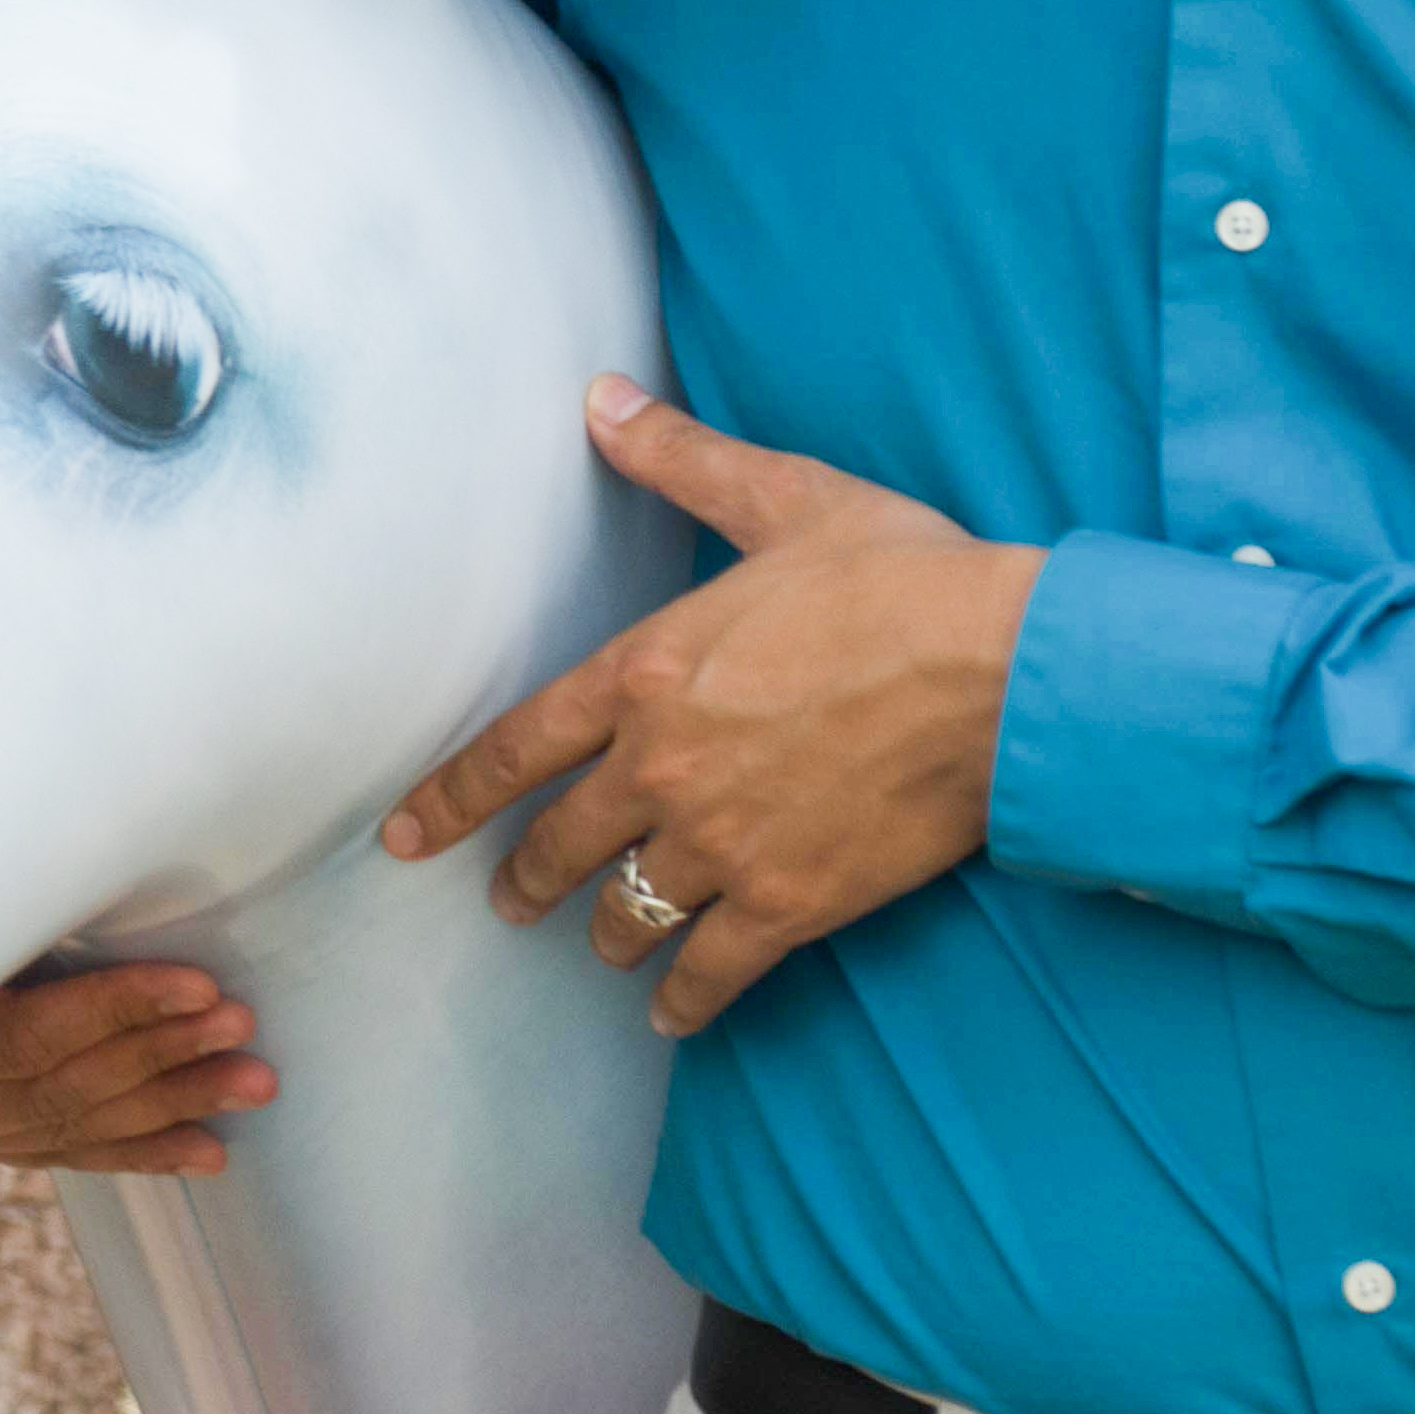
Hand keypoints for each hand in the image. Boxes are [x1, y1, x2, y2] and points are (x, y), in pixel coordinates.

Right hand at [0, 962, 277, 1177]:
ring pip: (67, 1127)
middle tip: (244, 1032)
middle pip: (60, 1087)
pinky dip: (133, 1150)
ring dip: (166, 1106)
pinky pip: (54, 1154)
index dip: (121, 1010)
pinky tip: (203, 1152)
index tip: (201, 985)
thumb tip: (82, 847)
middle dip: (163, 1059)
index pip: (30, 1034)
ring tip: (248, 1083)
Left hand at [380, 376, 1038, 1035]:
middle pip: (561, 843)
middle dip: (526, 879)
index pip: (517, 746)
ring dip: (607, 934)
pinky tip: (673, 1014)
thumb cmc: (903, 575)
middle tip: (509, 902)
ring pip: (628, 912)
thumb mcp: (784, 500)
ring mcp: (725, 844)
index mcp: (647, 673)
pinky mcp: (792, 901)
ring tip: (603, 946)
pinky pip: (712, 969)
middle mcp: (665, 768)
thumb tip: (602, 399)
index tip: (407, 839)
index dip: (453, 798)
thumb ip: (681, 460)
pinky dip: (686, 997)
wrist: (1007, 670)